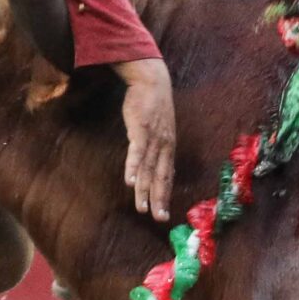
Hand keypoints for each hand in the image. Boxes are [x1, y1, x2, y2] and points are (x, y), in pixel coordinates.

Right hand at [112, 57, 177, 220]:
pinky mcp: (141, 129)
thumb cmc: (152, 105)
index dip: (165, 194)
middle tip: (158, 218)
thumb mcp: (158, 128)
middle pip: (160, 177)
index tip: (163, 212)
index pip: (167, 175)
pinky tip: (129, 182)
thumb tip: (150, 161)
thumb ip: (155, 145)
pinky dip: (133, 167)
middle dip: (158, 199)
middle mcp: (164, 146)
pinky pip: (137, 152)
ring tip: (141, 207)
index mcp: (168, 147)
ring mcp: (153, 138)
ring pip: (148, 169)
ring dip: (144, 189)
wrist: (152, 81)